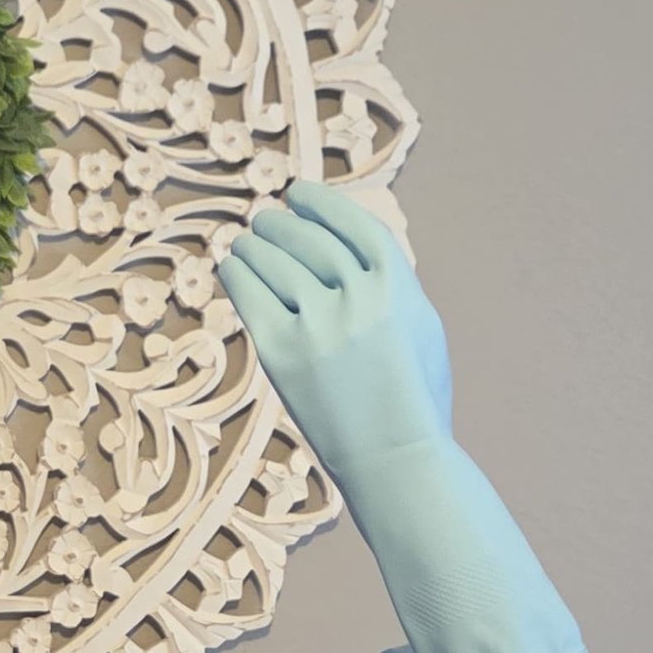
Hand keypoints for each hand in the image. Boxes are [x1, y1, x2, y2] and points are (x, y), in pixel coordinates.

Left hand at [217, 181, 453, 490]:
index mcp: (398, 284)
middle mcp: (357, 297)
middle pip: (305, 236)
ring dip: (254, 243)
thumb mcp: (421, 327)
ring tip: (247, 243)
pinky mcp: (281, 353)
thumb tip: (348, 247)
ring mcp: (317, 324)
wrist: (395, 459)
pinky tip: (232, 266)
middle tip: (266, 220)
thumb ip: (392, 283)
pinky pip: (247, 292)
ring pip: (271, 259)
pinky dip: (236, 272)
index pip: (349, 223)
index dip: (320, 202)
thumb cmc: (413, 397)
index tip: (300, 193)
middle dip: (280, 222)